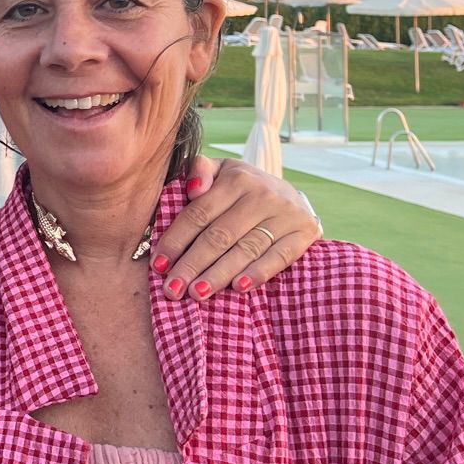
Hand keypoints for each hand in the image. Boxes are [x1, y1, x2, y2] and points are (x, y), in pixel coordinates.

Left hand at [153, 156, 319, 300]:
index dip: (177, 240)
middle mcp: (262, 194)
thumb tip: (193, 188)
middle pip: (220, 235)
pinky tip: (239, 287)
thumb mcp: (222, 171)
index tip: (159, 264)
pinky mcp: (304, 233)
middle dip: (192, 264)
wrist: (291, 196)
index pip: (199, 213)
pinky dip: (259, 273)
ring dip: (219, 274)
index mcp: (236, 178)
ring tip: (198, 293)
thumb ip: (201, 170)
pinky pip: (279, 257)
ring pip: (246, 249)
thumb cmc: (244, 189)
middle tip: (173, 288)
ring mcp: (285, 214)